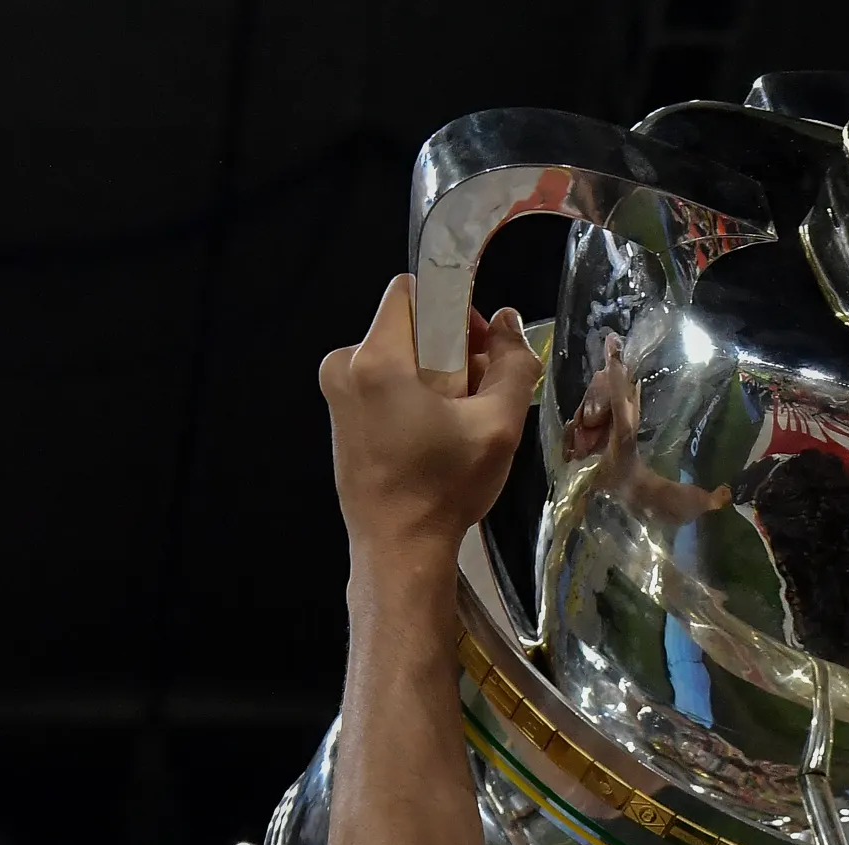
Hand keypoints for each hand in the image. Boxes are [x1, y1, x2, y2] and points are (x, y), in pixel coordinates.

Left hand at [318, 275, 539, 568]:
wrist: (399, 551)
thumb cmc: (445, 489)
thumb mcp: (498, 425)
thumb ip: (512, 364)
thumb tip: (507, 322)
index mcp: (376, 359)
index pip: (413, 288)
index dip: (453, 307)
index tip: (477, 349)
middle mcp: (344, 366)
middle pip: (409, 325)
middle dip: (449, 349)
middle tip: (475, 396)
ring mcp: (336, 393)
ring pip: (398, 355)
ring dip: (433, 376)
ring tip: (457, 423)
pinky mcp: (339, 417)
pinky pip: (382, 382)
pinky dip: (411, 396)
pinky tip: (432, 437)